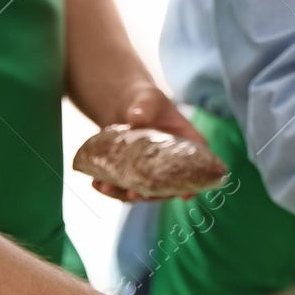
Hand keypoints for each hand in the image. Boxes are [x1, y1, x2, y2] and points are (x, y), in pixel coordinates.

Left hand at [90, 87, 208, 202]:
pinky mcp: (133, 175)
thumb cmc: (146, 101)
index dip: (194, 184)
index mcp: (188, 146)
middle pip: (168, 188)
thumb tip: (135, 117)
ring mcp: (152, 173)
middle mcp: (172, 165)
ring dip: (124, 195)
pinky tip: (96, 183)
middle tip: (133, 193)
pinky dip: (111, 188)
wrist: (125, 106)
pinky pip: (124, 187)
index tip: (185, 196)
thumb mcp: (149, 99)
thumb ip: (145, 107)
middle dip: (150, 195)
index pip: (197, 168)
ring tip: (105, 187)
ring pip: (143, 192)